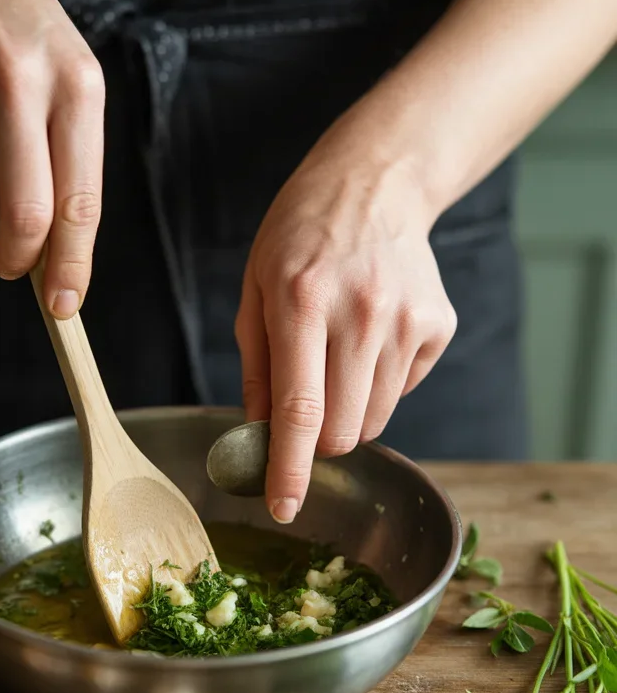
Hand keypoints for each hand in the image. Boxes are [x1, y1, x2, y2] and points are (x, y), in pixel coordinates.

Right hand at [0, 0, 103, 315]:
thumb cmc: (25, 47)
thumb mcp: (70, 88)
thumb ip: (71, 171)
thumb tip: (60, 265)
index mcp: (77, 87)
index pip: (79, 201)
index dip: (72, 266)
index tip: (65, 307)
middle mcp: (20, 78)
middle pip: (22, 213)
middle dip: (18, 257)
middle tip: (12, 264)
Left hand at [235, 117, 456, 522]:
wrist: (375, 183)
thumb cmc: (300, 236)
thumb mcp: (255, 289)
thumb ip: (257, 367)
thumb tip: (258, 437)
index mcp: (302, 302)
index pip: (299, 410)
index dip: (288, 470)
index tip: (283, 509)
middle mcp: (361, 313)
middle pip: (341, 430)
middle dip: (314, 442)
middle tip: (303, 409)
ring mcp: (406, 319)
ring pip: (373, 421)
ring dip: (347, 414)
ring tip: (335, 359)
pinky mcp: (437, 325)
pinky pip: (401, 392)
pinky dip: (377, 386)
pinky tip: (367, 338)